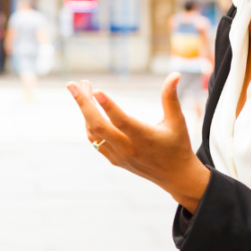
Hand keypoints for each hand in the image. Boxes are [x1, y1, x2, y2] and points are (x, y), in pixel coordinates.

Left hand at [67, 73, 210, 212]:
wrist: (175, 176)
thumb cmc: (177, 144)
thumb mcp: (177, 121)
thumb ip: (170, 97)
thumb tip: (176, 74)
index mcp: (144, 137)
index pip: (123, 121)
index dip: (109, 106)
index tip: (96, 89)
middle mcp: (129, 148)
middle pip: (99, 126)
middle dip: (83, 103)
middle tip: (72, 84)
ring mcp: (119, 155)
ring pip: (93, 132)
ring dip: (84, 110)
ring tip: (81, 89)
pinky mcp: (114, 159)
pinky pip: (95, 141)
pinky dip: (88, 124)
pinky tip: (88, 109)